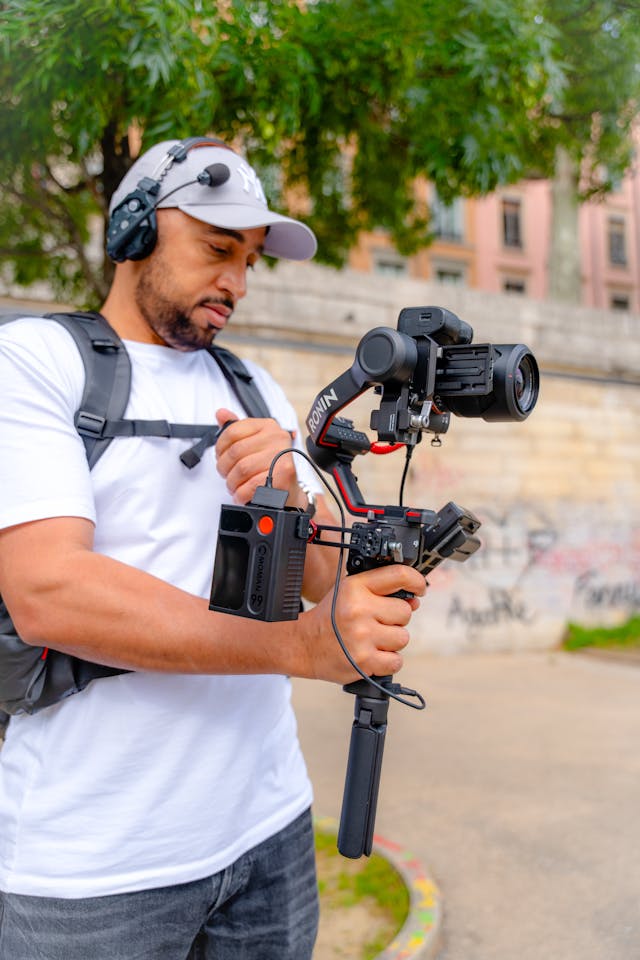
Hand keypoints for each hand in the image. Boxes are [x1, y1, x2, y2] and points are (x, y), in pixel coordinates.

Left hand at [215, 408, 296, 504]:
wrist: (287, 490)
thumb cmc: (268, 467)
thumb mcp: (252, 444)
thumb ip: (235, 429)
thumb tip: (221, 413)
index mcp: (267, 426)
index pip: (232, 431)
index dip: (220, 448)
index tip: (221, 457)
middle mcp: (277, 437)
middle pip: (235, 452)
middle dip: (225, 468)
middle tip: (228, 475)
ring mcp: (281, 456)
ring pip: (241, 470)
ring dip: (233, 483)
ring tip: (236, 486)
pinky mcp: (284, 475)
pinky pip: (251, 486)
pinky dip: (241, 494)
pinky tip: (243, 494)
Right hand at [299, 564, 426, 683]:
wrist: (304, 645)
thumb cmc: (330, 618)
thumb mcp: (349, 592)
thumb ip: (380, 591)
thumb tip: (415, 600)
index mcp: (355, 587)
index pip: (399, 575)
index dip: (416, 581)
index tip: (419, 588)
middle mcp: (359, 609)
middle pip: (405, 612)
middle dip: (395, 619)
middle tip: (376, 622)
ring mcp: (362, 636)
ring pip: (403, 637)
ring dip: (391, 641)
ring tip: (372, 639)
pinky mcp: (364, 660)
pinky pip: (396, 661)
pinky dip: (388, 661)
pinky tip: (372, 654)